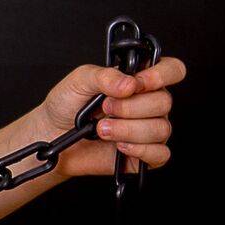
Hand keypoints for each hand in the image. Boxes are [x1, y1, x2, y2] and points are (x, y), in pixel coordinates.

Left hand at [35, 56, 186, 177]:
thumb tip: (129, 83)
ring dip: (128, 129)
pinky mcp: (145, 154)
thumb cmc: (66, 104)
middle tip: (105, 108)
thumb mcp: (79, 80)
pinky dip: (139, 149)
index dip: (162, 74)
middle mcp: (147, 103)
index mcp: (136, 80)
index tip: (138, 83)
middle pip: (164, 101)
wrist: (53, 135)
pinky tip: (118, 145)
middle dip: (131, 107)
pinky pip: (160, 154)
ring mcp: (148, 129)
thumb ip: (104, 76)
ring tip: (102, 128)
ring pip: (161, 128)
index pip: (171, 69)